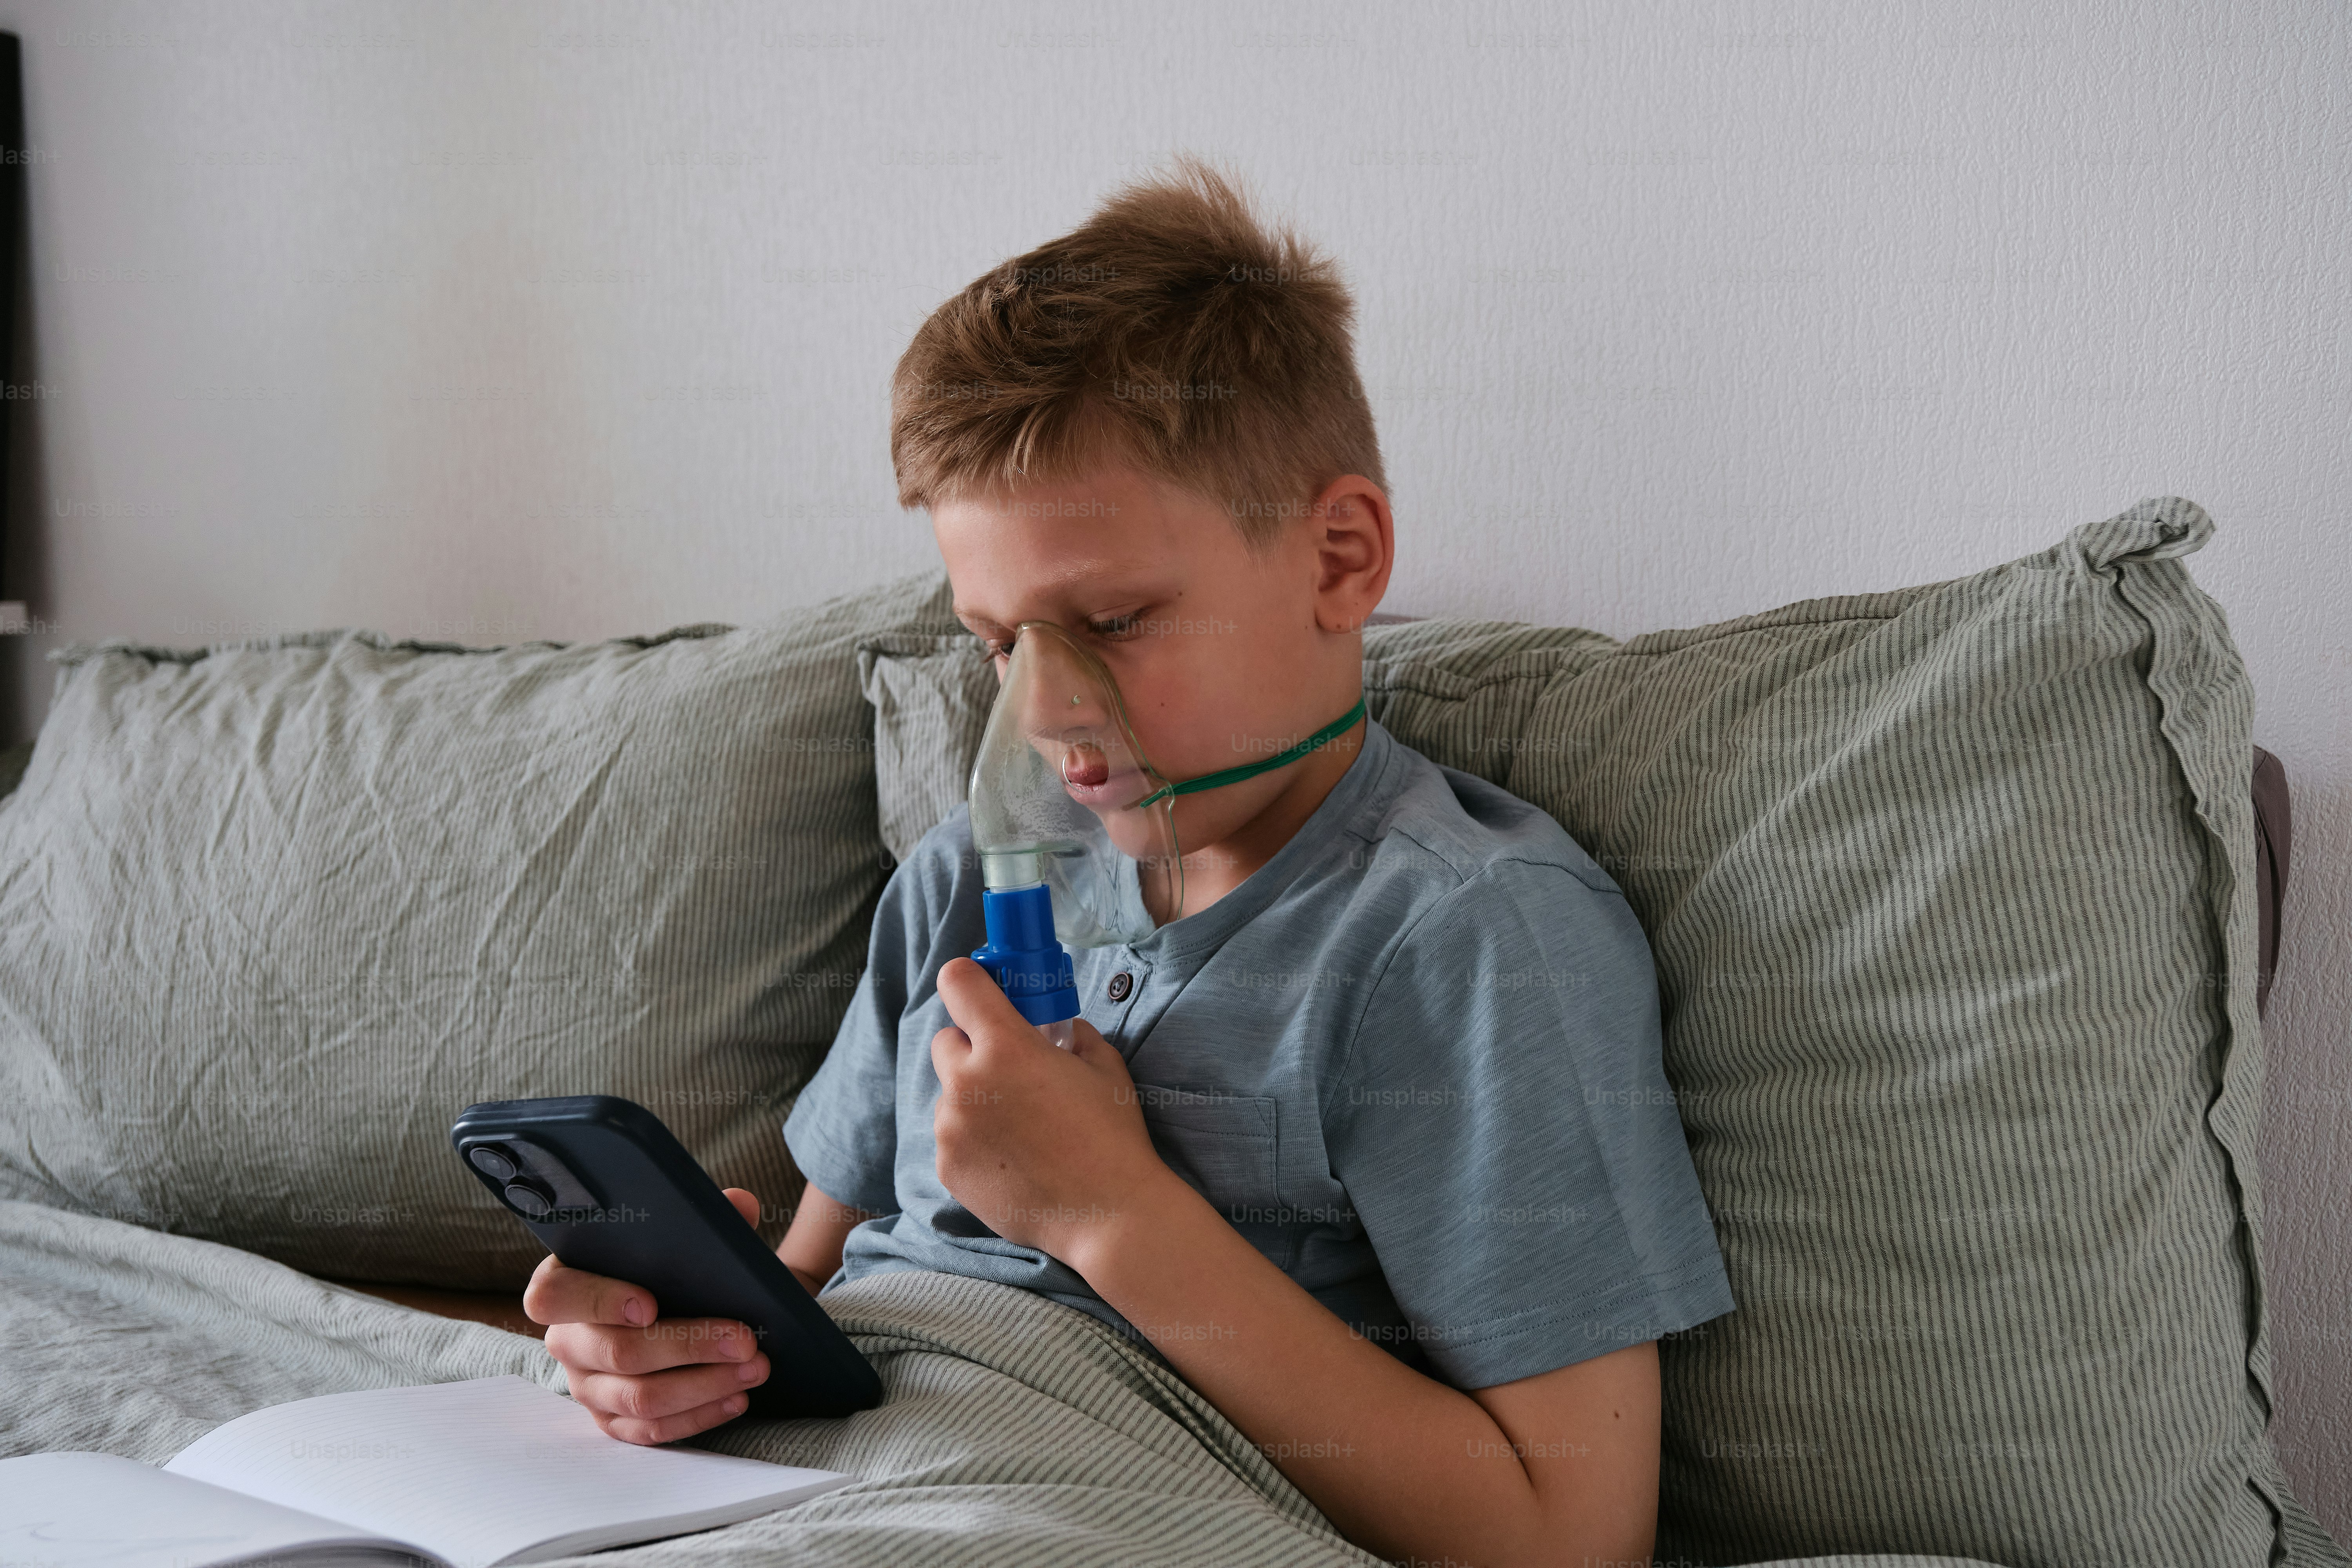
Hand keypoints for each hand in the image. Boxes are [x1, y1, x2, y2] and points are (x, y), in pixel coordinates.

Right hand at [523, 1187, 771, 1444]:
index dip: (598, 1301)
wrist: (674, 1308)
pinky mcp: (612, 1422)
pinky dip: (698, 1417)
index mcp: (565, 1284)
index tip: (649, 1304)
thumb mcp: (680, 1238)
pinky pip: (650, 1431)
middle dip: (688, 1345)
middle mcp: (568, 1340)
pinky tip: (737, 1398)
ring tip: (755, 1368)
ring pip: (639, 1398)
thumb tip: (740, 1204)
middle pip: (617, 1352)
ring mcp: (587, 1387)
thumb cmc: (666, 1269)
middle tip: (744, 1339)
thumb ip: (706, 1216)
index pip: (553, 1295)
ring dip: (704, 1385)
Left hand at [930, 956, 1173, 1264]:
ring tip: (1021, 1129)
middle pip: (945, 1040)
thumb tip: (1054, 1028)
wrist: (1108, 1215)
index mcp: (1006, 1045)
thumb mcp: (1103, 1065)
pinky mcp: (947, 1167)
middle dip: (972, 1048)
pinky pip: (950, 1137)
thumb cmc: (1111, 1135)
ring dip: (973, 1099)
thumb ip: (1071, 1035)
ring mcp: (951, 1128)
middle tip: (1011, 1072)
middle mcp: (967, 1082)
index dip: (967, 982)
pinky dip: (973, 1141)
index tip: (980, 993)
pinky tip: (1012, 1158)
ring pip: (948, 1094)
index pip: (957, 983)